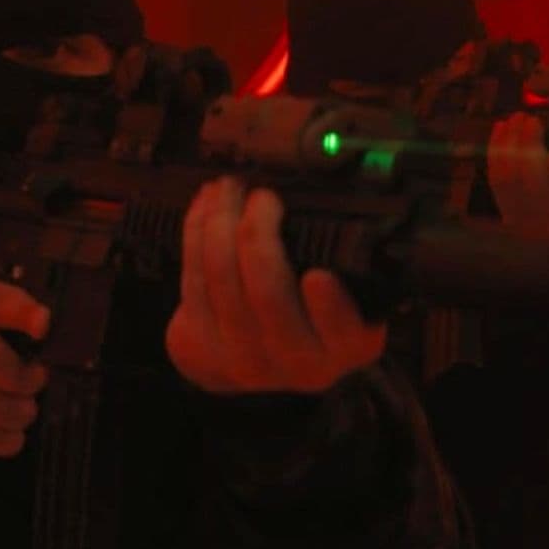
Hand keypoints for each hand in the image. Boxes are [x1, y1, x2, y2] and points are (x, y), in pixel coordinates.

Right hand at [0, 274, 50, 456]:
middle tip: (34, 384)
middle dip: (29, 383)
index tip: (42, 326)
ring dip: (19, 415)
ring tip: (23, 412)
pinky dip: (1, 440)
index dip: (23, 314)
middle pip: (2, 369)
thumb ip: (10, 304)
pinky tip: (10, 436)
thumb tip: (44, 324)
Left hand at [166, 177, 385, 393]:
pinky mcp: (200, 343)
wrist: (259, 359)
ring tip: (229, 187)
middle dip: (258, 233)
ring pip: (222, 278)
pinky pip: (192, 276)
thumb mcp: (355, 297)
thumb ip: (355, 263)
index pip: (342, 331)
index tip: (317, 275)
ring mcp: (243, 356)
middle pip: (268, 294)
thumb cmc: (313, 312)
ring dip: (220, 221)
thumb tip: (351, 199)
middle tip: (263, 196)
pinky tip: (206, 204)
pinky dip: (196, 230)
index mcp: (347, 345)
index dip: (329, 308)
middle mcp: (296, 361)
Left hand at [486, 113, 548, 235]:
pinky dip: (495, 151)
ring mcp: (526, 214)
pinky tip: (500, 128)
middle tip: (531, 120)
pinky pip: (496, 179)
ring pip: (509, 177)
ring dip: (509, 143)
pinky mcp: (508, 210)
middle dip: (529, 147)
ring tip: (515, 118)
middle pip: (534, 181)